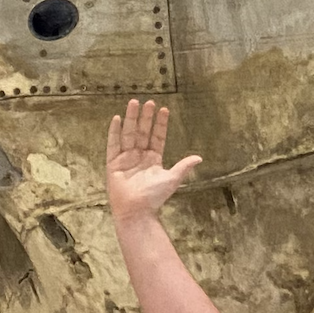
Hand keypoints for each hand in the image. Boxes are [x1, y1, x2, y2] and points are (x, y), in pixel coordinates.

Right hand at [106, 97, 201, 229]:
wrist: (137, 211)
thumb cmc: (154, 197)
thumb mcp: (172, 179)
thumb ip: (183, 166)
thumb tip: (199, 157)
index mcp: (153, 159)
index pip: (157, 137)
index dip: (160, 124)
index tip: (164, 109)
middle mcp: (139, 156)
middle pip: (142, 132)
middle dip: (145, 117)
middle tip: (149, 101)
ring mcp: (126, 159)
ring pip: (129, 134)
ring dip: (131, 119)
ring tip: (134, 102)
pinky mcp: (113, 164)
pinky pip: (113, 144)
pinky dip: (114, 132)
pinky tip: (117, 118)